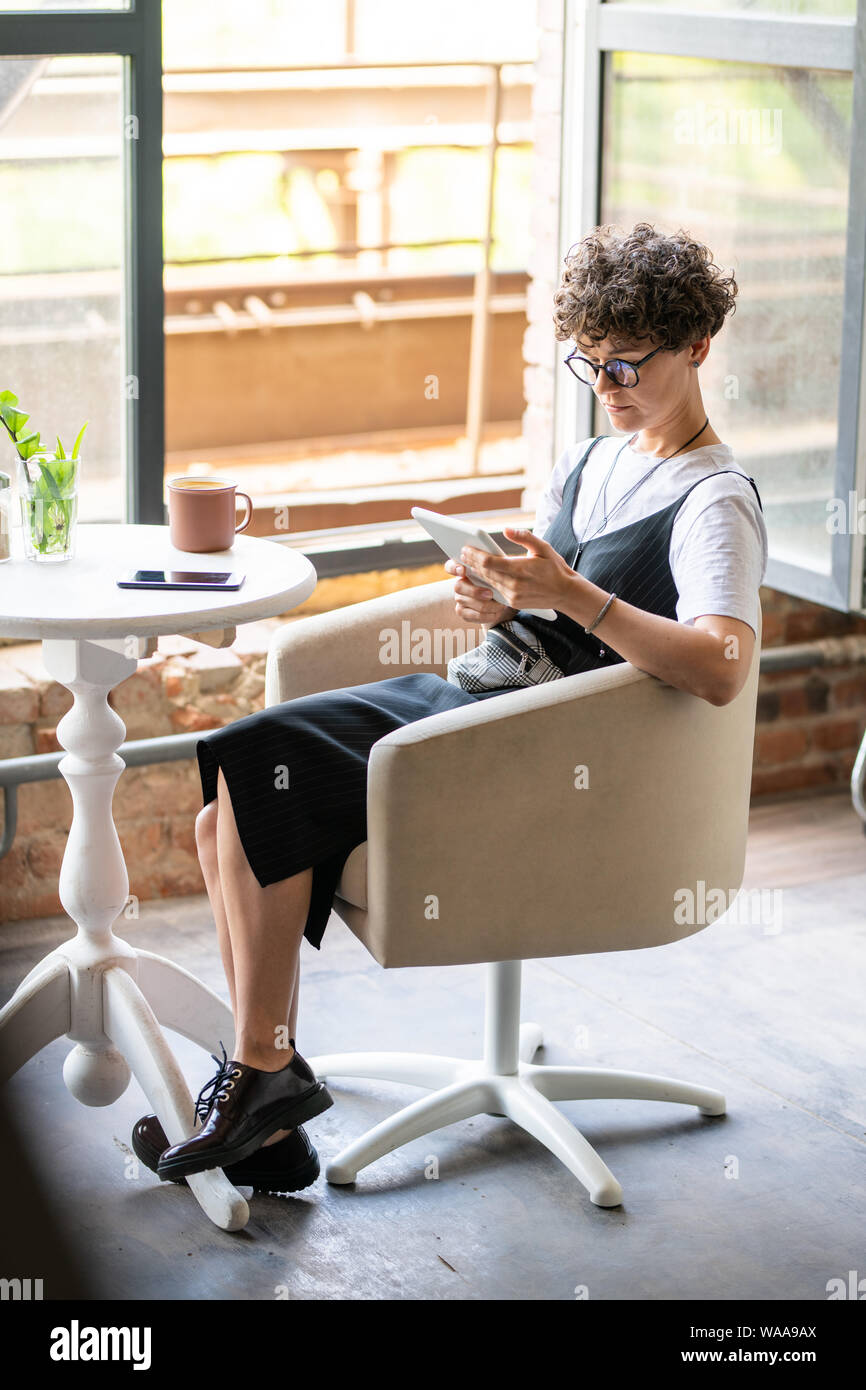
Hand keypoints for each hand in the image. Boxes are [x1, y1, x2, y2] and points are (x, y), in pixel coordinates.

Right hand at [444, 557, 516, 625]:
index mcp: (465, 570)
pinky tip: (496, 613)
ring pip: (465, 602)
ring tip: (500, 605)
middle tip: (490, 594)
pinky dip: (485, 615)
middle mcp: (460, 584)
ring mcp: (460, 598)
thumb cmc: (502, 581)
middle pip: (458, 586)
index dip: (454, 568)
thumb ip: (492, 566)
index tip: (463, 570)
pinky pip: (470, 615)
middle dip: (474, 591)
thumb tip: (495, 560)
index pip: (450, 566)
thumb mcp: (499, 572)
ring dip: (484, 605)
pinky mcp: (463, 612)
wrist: (506, 600)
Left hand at [456, 529, 572, 614]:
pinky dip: (484, 582)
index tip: (465, 548)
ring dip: (475, 573)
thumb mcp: (543, 547)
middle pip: (485, 573)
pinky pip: (494, 591)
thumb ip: (524, 537)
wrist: (566, 593)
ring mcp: (512, 596)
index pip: (489, 563)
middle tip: (461, 553)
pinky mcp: (512, 603)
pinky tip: (478, 575)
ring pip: (487, 582)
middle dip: (471, 563)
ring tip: (466, 563)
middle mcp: (514, 585)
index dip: (474, 555)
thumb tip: (506, 529)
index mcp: (521, 569)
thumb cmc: (555, 567)